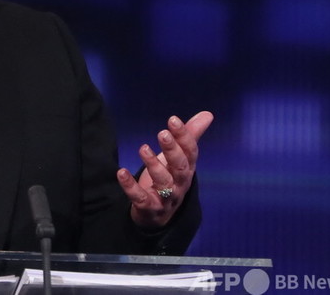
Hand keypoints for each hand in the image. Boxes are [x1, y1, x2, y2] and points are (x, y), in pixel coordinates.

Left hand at [117, 111, 213, 228]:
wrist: (158, 215)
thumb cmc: (170, 179)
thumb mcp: (180, 158)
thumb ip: (191, 136)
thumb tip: (207, 114)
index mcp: (187, 169)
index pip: (190, 152)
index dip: (184, 136)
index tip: (173, 120)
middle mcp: (180, 183)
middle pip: (180, 167)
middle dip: (172, 150)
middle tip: (162, 133)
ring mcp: (165, 198)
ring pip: (164, 182)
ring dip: (153, 165)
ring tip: (143, 148)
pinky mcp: (149, 207)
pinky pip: (140, 198)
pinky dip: (130, 186)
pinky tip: (121, 172)